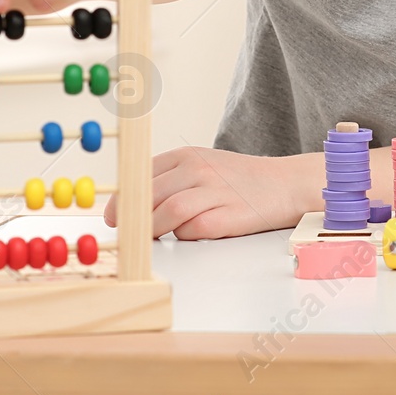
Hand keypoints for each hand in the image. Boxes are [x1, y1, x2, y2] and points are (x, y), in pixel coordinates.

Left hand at [103, 146, 317, 239]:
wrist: (284, 183)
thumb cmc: (239, 180)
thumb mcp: (203, 165)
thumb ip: (171, 179)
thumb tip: (131, 203)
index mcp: (188, 155)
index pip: (143, 173)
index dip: (123, 197)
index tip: (111, 215)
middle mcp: (199, 169)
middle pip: (150, 193)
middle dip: (131, 216)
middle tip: (124, 231)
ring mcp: (214, 192)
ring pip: (168, 211)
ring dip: (152, 229)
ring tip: (147, 239)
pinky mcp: (228, 217)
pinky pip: (193, 229)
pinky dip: (183, 236)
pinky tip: (185, 235)